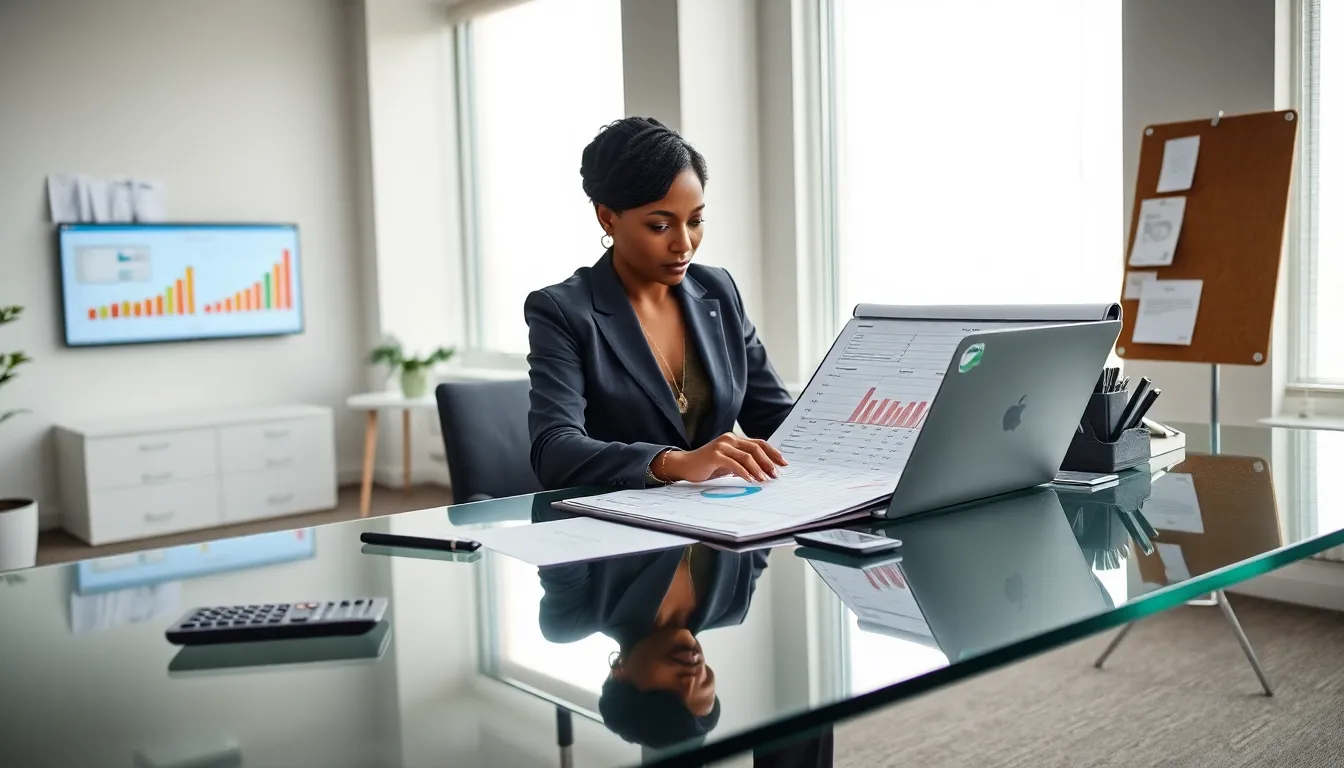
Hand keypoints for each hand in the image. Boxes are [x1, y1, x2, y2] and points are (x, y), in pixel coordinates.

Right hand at [659, 433, 788, 483]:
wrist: (684, 465)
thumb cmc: (707, 466)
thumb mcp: (728, 464)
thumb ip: (742, 463)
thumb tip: (763, 472)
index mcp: (735, 440)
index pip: (759, 443)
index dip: (773, 453)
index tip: (783, 463)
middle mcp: (730, 439)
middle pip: (756, 448)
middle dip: (769, 462)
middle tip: (776, 475)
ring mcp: (722, 446)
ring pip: (747, 456)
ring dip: (758, 469)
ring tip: (765, 480)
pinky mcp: (715, 455)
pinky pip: (734, 463)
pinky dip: (744, 472)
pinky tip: (751, 480)